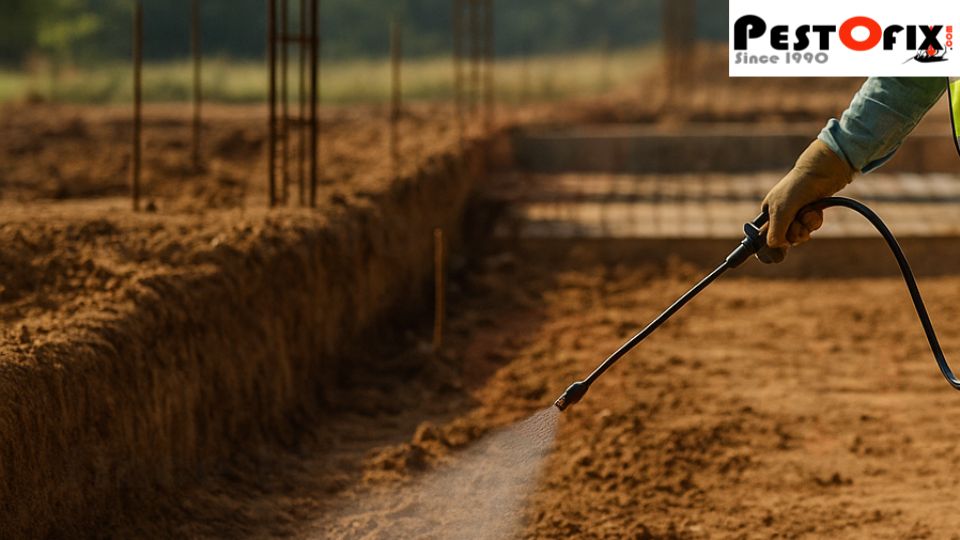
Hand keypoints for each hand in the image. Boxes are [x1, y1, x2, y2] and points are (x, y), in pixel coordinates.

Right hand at [758, 140, 854, 262]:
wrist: (823, 171)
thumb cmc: (798, 187)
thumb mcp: (782, 210)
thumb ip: (776, 231)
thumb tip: (774, 246)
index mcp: (769, 211)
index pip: (765, 235)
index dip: (772, 242)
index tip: (776, 250)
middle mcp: (781, 213)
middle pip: (785, 238)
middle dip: (794, 232)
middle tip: (798, 223)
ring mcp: (796, 213)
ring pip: (800, 233)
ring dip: (806, 226)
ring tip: (808, 212)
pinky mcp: (810, 212)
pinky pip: (811, 227)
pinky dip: (814, 220)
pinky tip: (816, 209)